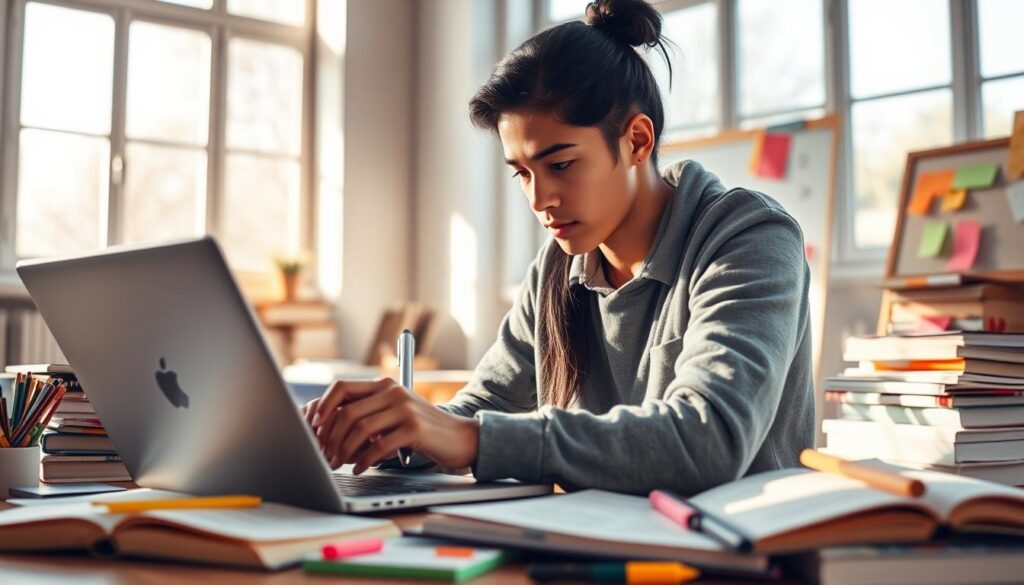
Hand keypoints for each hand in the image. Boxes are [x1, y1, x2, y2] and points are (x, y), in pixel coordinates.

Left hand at [302, 378, 479, 473]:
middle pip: (347, 411)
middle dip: (330, 437)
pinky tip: (360, 469)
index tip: (313, 428)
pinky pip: (380, 446)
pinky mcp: (415, 429)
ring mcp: (405, 409)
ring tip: (338, 465)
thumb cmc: (422, 430)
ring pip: (360, 428)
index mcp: (384, 385)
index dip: (322, 406)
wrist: (460, 437)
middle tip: (323, 456)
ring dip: (344, 451)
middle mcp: (393, 392)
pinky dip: (365, 461)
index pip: (342, 387)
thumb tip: (326, 429)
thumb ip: (368, 413)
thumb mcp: (394, 413)